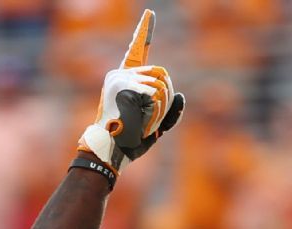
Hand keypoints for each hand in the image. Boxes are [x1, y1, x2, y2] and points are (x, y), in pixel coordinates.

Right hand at [77, 9, 186, 171]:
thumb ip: (168, 112)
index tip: (150, 14)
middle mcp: (120, 74)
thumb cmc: (128, 142)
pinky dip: (155, 113)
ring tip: (144, 125)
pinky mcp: (125, 86)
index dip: (144, 31)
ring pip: (161, 85)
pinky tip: (140, 122)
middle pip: (161, 75)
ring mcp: (121, 78)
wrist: (110, 151)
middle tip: (152, 123)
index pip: (137, 50)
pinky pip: (156, 95)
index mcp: (123, 80)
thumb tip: (180, 95)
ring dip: (160, 110)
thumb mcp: (154, 126)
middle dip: (165, 102)